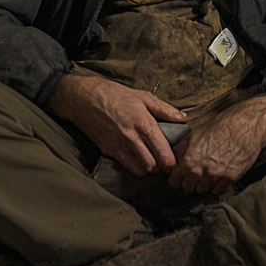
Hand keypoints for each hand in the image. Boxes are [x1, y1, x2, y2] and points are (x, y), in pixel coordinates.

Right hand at [47, 75, 186, 176]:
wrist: (83, 99)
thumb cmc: (115, 95)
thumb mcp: (142, 96)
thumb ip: (164, 109)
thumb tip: (182, 118)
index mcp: (144, 124)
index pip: (163, 152)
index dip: (172, 161)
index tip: (176, 160)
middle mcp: (132, 138)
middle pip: (153, 165)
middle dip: (163, 168)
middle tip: (167, 163)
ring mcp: (118, 147)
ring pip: (140, 170)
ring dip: (149, 169)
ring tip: (154, 162)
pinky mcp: (108, 151)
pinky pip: (126, 167)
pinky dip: (135, 167)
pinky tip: (139, 159)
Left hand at [168, 95, 265, 194]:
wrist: (245, 125)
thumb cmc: (221, 127)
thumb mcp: (195, 134)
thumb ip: (181, 149)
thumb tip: (171, 159)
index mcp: (189, 159)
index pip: (175, 181)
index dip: (176, 178)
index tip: (181, 176)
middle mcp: (201, 170)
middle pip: (188, 188)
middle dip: (190, 182)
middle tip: (196, 175)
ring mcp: (216, 175)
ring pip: (203, 190)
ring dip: (204, 184)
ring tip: (208, 174)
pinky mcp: (230, 178)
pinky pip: (218, 190)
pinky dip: (217, 185)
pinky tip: (219, 175)